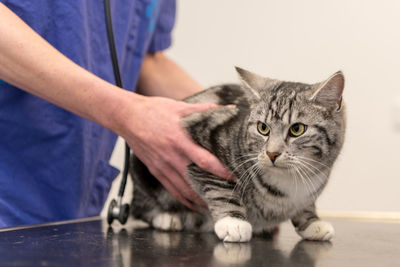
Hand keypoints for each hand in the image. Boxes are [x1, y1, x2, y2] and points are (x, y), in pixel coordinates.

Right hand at [120, 95, 231, 209]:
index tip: (234, 177)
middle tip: (229, 194)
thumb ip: (203, 110)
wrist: (127, 117)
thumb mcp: (179, 107)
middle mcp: (171, 157)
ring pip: (184, 190)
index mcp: (179, 140)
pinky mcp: (156, 171)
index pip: (204, 161)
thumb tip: (226, 108)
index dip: (220, 171)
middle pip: (196, 181)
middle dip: (214, 190)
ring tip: (216, 202)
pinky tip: (195, 204)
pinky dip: (184, 200)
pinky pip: (172, 190)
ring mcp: (163, 166)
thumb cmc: (153, 111)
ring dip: (201, 199)